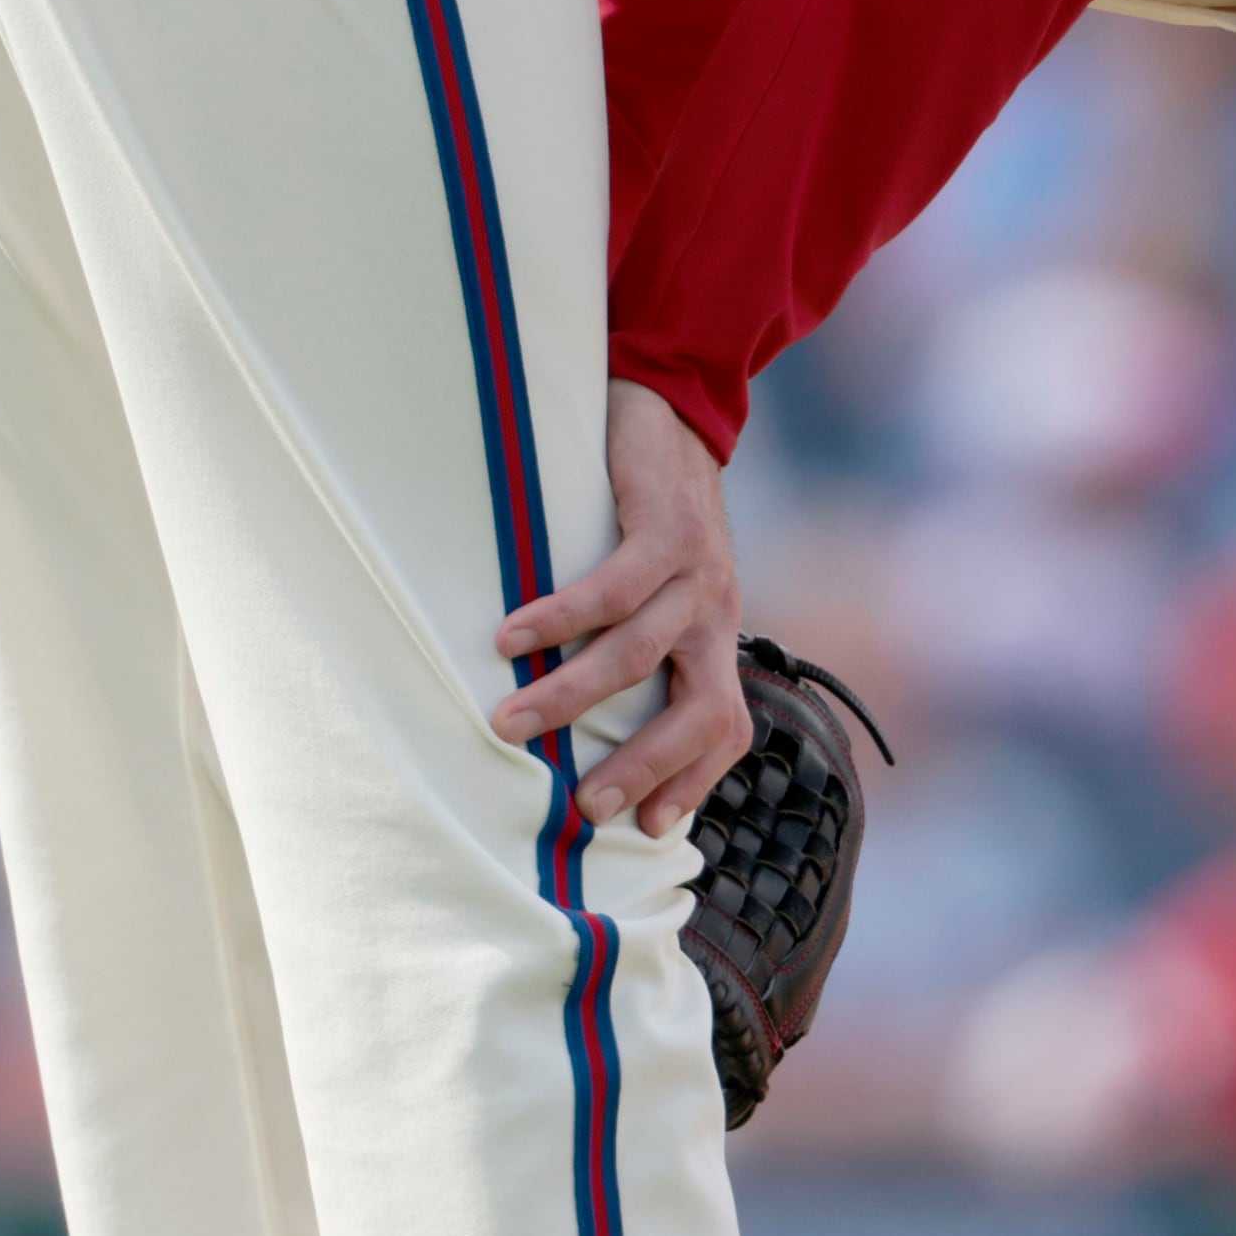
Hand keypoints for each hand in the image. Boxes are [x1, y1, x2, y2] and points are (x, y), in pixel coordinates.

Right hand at [491, 382, 749, 834]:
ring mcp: (697, 572)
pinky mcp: (666, 528)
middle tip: (584, 806)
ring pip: (639, 655)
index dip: (694, 781)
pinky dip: (560, 618)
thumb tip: (585, 718)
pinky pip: (613, 589)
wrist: (673, 406)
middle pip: (702, 712)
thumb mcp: (663, 587)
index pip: (727, 727)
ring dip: (570, 696)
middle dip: (643, 767)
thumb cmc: (647, 511)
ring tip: (508, 723)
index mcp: (715, 637)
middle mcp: (716, 613)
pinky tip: (513, 638)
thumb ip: (644, 643)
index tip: (650, 829)